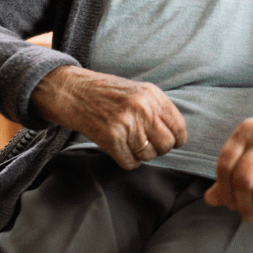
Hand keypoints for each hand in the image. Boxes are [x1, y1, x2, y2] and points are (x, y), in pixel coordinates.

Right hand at [31, 66, 186, 169]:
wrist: (74, 92)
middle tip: (149, 144)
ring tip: (132, 144)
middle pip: (166, 144)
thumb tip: (176, 134)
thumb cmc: (108, 93)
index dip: (177, 139)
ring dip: (142, 155)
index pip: (178, 127)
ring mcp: (126, 124)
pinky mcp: (110, 138)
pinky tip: (122, 151)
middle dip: (160, 148)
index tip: (172, 141)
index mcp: (152, 95)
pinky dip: (129, 161)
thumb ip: (158, 108)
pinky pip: (130, 162)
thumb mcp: (139, 91)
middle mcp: (142, 109)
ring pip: (149, 155)